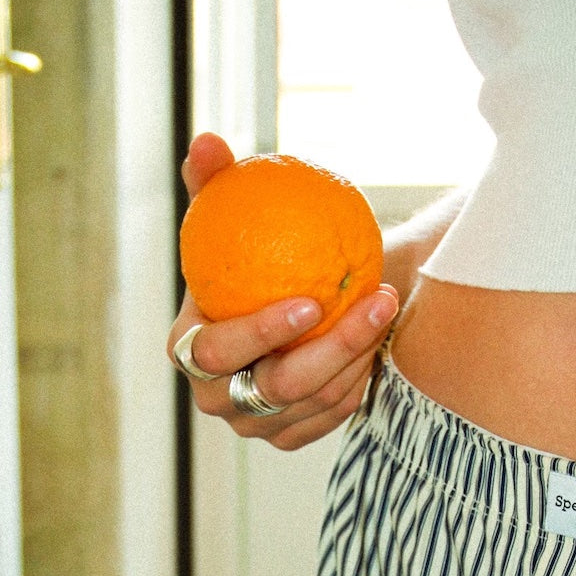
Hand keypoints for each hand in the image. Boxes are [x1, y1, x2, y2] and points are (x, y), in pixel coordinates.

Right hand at [168, 134, 398, 449]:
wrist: (294, 297)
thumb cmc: (258, 250)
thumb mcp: (237, 212)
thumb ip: (216, 180)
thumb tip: (207, 140)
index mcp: (188, 348)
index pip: (216, 350)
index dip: (259, 333)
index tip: (311, 300)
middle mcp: (214, 395)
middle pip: (274, 388)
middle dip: (330, 350)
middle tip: (373, 305)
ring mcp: (253, 423)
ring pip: (313, 403)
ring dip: (357, 356)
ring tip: (386, 307)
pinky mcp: (290, 435)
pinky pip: (332, 416)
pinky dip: (359, 380)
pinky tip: (380, 340)